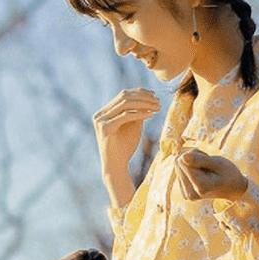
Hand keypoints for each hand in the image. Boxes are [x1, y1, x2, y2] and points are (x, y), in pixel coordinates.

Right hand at [93, 88, 159, 205]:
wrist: (116, 166)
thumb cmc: (125, 148)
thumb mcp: (132, 126)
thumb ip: (136, 112)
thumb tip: (147, 98)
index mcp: (105, 112)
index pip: (123, 95)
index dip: (139, 92)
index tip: (154, 95)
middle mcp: (100, 114)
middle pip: (124, 97)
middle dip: (143, 97)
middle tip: (158, 100)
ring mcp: (100, 121)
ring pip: (125, 104)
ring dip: (144, 104)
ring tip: (157, 107)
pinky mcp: (105, 128)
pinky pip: (125, 116)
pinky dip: (139, 114)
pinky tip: (151, 115)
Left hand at [176, 148, 247, 200]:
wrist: (231, 189)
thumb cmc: (227, 173)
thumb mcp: (218, 163)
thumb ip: (200, 159)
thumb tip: (182, 157)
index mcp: (201, 187)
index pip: (183, 161)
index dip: (196, 155)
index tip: (209, 161)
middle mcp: (190, 193)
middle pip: (178, 162)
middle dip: (192, 157)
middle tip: (208, 165)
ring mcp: (186, 194)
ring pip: (178, 165)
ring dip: (191, 162)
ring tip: (205, 170)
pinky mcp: (183, 191)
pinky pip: (179, 170)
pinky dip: (189, 168)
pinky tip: (201, 174)